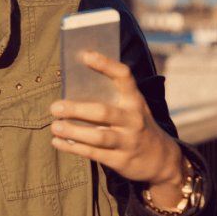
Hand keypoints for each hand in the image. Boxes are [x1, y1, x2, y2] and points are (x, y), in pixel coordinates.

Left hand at [48, 52, 184, 202]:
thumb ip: (110, 98)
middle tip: (55, 107)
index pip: (124, 77)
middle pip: (103, 112)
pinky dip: (72, 148)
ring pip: (98, 137)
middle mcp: (133, 120)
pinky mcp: (121, 160)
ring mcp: (128, 141)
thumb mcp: (131, 108)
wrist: (161, 160)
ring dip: (73, 132)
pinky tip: (57, 142)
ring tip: (55, 126)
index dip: (106, 64)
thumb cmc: (135, 125)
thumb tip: (71, 86)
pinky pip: (93, 154)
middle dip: (77, 109)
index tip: (86, 55)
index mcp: (135, 101)